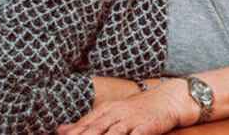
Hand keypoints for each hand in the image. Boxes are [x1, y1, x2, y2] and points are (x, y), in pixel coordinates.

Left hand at [58, 78, 195, 134]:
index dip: (73, 134)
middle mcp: (116, 114)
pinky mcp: (147, 125)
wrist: (168, 98)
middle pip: (95, 130)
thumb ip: (86, 122)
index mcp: (105, 110)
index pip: (84, 125)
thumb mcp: (110, 111)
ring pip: (113, 134)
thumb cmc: (136, 109)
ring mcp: (131, 119)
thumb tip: (60, 130)